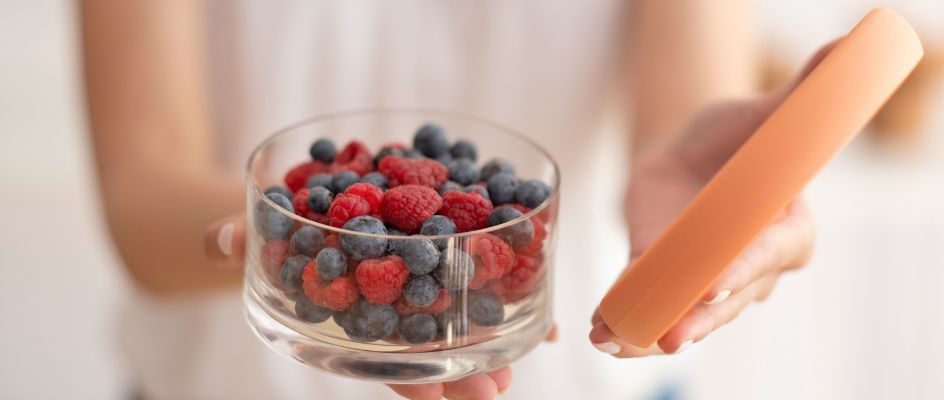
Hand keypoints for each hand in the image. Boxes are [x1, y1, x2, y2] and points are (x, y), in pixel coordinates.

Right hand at [205, 216, 555, 399]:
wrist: (310, 184)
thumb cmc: (284, 218)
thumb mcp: (262, 225)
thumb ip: (243, 236)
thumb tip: (218, 240)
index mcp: (356, 308)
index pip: (382, 354)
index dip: (407, 377)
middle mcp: (395, 297)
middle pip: (434, 342)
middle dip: (464, 368)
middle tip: (493, 390)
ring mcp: (425, 265)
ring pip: (465, 308)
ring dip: (498, 330)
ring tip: (533, 347)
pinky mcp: (450, 228)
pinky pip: (485, 256)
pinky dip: (513, 274)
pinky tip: (540, 283)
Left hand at [589, 42, 836, 357]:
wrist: (697, 152)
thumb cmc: (744, 136)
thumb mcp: (770, 114)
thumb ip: (807, 92)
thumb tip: (856, 44)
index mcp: (786, 231)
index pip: (766, 255)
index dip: (740, 271)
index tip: (710, 286)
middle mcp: (750, 267)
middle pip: (726, 299)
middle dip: (697, 319)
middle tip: (670, 337)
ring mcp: (707, 280)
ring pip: (685, 313)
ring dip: (654, 332)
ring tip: (623, 343)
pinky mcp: (666, 279)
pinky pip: (648, 305)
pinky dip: (626, 322)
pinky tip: (603, 335)